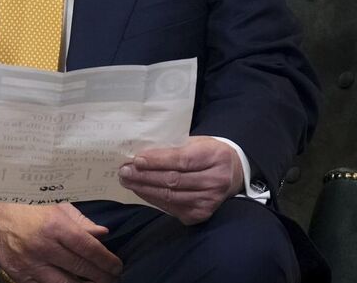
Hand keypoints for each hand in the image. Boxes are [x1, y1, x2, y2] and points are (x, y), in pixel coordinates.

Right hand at [0, 202, 120, 282]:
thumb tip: (102, 234)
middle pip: (83, 269)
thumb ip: (79, 221)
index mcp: (55, 225)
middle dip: (103, 277)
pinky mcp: (21, 276)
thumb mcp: (52, 205)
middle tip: (112, 278)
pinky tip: (71, 282)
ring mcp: (31, 264)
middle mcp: (44, 246)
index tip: (117, 266)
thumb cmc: (23, 207)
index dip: (108, 261)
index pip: (90, 249)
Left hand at [117, 136, 243, 223]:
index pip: (182, 161)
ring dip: (144, 189)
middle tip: (124, 171)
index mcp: (216, 157)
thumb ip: (173, 147)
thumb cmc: (208, 154)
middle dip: (144, 176)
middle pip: (173, 180)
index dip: (157, 161)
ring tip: (127, 181)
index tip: (136, 159)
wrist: (232, 174)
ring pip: (170, 196)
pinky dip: (153, 199)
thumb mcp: (196, 142)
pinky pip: (171, 207)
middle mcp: (216, 181)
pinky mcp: (201, 214)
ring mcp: (210, 200)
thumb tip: (140, 153)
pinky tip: (141, 191)